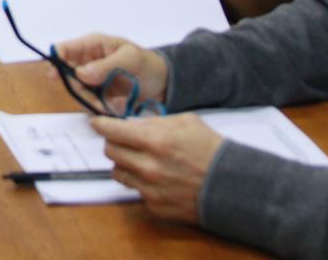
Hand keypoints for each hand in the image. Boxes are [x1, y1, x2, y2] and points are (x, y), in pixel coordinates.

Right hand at [52, 33, 168, 104]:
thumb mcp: (130, 59)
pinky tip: (116, 108)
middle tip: (96, 100)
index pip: (64, 49)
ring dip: (91, 102)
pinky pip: (88, 105)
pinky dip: (99, 109)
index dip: (56, 61)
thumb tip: (80, 73)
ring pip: (77, 93)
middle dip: (79, 90)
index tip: (56, 76)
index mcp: (92, 46)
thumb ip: (106, 65)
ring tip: (111, 106)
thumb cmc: (146, 63)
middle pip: (67, 75)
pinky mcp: (96, 97)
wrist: (161, 84)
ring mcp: (90, 81)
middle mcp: (86, 62)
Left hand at [91, 114, 221, 223]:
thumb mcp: (186, 121)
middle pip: (110, 151)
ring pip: (118, 172)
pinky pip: (135, 190)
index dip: (101, 124)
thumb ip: (154, 120)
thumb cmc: (210, 149)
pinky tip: (158, 178)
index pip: (112, 131)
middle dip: (114, 142)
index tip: (97, 122)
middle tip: (125, 140)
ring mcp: (149, 189)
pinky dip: (141, 182)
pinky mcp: (154, 206)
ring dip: (125, 163)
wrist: (231, 185)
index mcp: (155, 141)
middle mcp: (148, 166)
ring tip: (142, 160)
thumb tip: (130, 122)